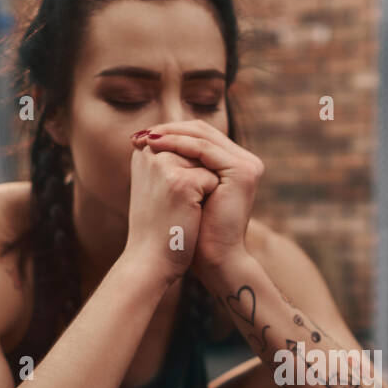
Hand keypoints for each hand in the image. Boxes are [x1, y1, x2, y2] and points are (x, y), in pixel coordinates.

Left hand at [132, 121, 263, 270]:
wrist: (214, 258)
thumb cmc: (194, 230)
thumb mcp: (185, 191)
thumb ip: (178, 164)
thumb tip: (145, 138)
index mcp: (234, 163)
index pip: (200, 135)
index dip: (170, 132)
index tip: (140, 135)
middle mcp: (245, 161)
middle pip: (202, 130)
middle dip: (169, 129)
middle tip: (140, 132)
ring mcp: (247, 165)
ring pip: (202, 135)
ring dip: (170, 134)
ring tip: (145, 137)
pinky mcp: (242, 172)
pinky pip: (204, 149)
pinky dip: (178, 144)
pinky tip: (155, 145)